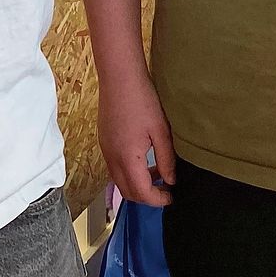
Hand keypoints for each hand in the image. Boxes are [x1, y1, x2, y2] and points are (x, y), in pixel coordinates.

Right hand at [98, 71, 175, 206]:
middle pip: (127, 192)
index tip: (171, 196)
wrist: (119, 76)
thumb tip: (170, 180)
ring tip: (158, 171)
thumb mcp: (161, 131)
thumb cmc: (141, 99)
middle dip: (146, 197)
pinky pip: (114, 166)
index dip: (158, 200)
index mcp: (127, 158)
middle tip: (165, 188)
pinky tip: (143, 157)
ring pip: (119, 180)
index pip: (141, 193)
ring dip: (137, 183)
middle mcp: (112, 157)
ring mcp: (105, 149)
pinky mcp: (104, 140)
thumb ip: (166, 159)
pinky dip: (129, 171)